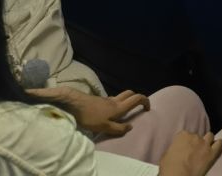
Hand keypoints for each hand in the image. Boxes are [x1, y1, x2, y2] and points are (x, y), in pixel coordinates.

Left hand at [28, 87, 148, 137]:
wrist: (73, 104)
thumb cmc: (89, 116)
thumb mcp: (105, 127)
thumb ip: (118, 128)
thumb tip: (131, 126)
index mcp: (119, 107)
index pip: (136, 98)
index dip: (145, 101)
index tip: (148, 108)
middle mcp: (115, 100)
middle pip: (130, 93)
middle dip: (137, 98)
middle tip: (139, 107)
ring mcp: (106, 99)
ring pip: (121, 96)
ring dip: (127, 100)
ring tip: (126, 111)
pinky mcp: (99, 100)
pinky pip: (113, 99)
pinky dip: (117, 102)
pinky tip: (110, 111)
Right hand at [159, 132, 221, 175]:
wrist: (178, 175)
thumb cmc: (169, 167)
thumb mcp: (166, 154)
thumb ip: (174, 148)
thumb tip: (177, 150)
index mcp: (182, 135)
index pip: (186, 134)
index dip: (186, 142)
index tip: (185, 148)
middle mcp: (194, 136)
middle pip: (198, 136)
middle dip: (197, 142)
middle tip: (195, 151)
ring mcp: (204, 143)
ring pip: (210, 136)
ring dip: (208, 141)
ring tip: (205, 148)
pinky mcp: (212, 153)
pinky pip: (219, 144)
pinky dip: (218, 145)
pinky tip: (216, 148)